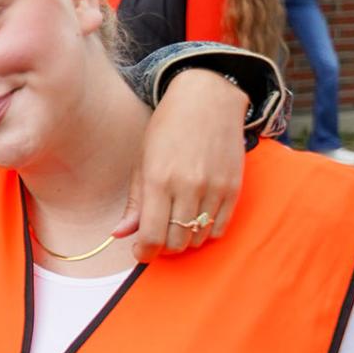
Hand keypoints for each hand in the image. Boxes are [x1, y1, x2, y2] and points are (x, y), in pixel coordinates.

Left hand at [113, 69, 247, 261]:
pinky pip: (220, 228)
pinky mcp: (234, 188)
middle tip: (157, 237)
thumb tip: (119, 234)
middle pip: (175, 242)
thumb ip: (134, 202)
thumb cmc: (167, 129)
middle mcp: (187, 187)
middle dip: (163, 247)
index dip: (143, 252)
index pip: (150, 236)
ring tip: (176, 225)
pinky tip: (196, 220)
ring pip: (198, 238)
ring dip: (185, 240)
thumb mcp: (142, 161)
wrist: (207, 99)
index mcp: (158, 180)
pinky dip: (206, 232)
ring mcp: (214, 188)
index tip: (140, 253)